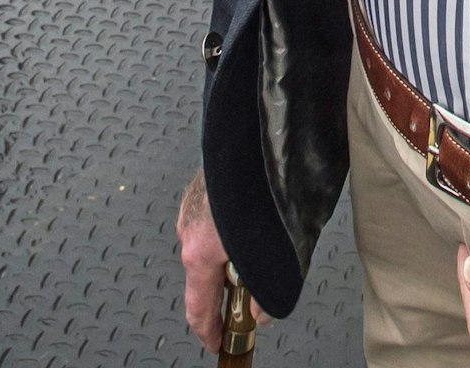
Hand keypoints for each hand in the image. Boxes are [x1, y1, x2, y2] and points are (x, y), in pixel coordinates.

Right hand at [177, 168, 269, 351]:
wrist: (265, 125)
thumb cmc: (271, 178)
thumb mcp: (279, 247)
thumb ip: (268, 287)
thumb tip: (262, 311)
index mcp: (200, 250)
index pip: (197, 308)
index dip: (209, 332)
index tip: (217, 343)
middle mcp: (189, 227)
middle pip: (206, 272)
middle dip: (230, 283)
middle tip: (256, 288)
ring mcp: (193, 202)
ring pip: (211, 242)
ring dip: (233, 249)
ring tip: (265, 243)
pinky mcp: (203, 181)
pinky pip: (214, 216)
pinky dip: (231, 226)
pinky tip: (256, 216)